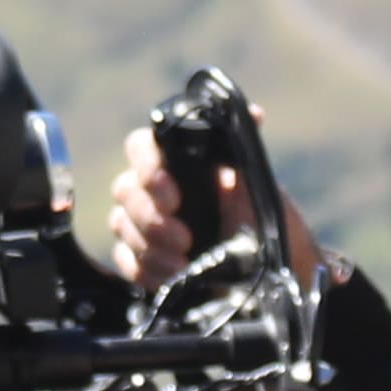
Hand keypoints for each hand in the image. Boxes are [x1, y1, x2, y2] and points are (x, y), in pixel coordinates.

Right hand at [100, 110, 325, 287]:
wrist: (267, 260)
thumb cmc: (257, 213)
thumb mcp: (256, 181)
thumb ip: (244, 149)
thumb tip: (254, 114)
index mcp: (174, 158)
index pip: (140, 147)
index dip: (149, 168)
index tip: (173, 196)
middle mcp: (150, 186)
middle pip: (125, 191)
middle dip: (152, 218)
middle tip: (185, 238)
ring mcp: (142, 221)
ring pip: (122, 226)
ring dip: (151, 248)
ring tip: (183, 264)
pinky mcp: (141, 256)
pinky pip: (126, 260)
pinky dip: (147, 270)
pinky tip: (173, 276)